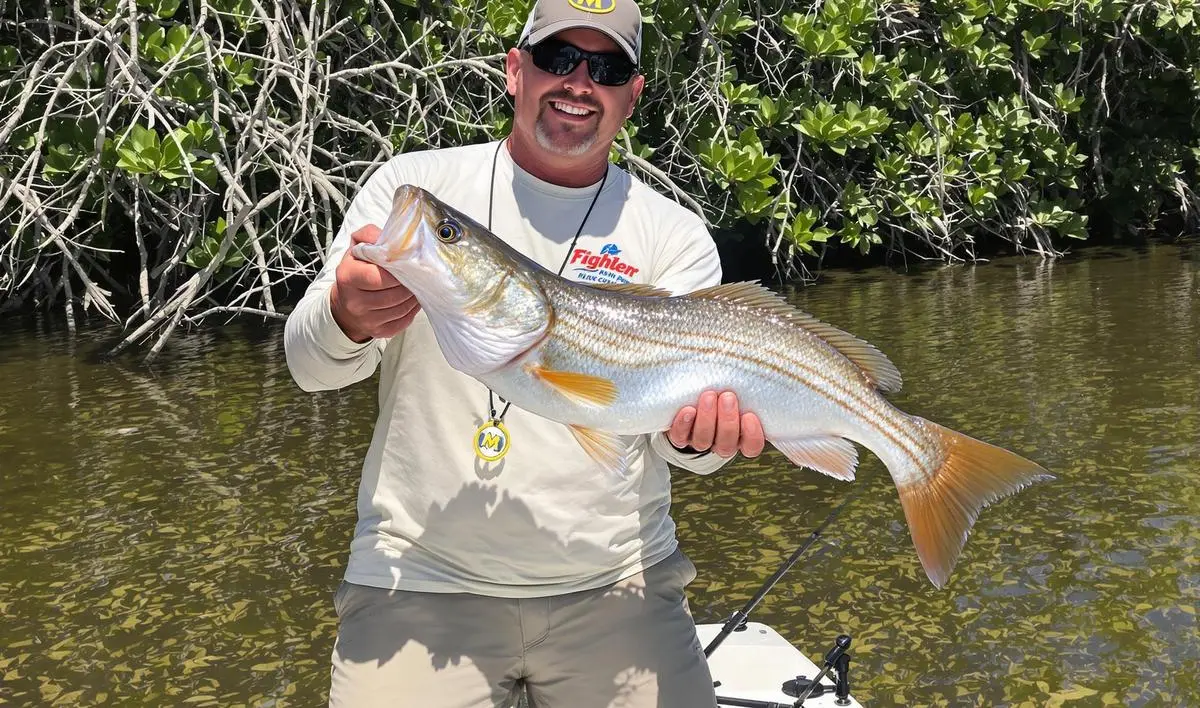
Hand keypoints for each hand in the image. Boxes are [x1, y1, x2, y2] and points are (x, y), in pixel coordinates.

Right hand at [329, 225, 420, 342]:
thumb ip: (370, 235)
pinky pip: (404, 320)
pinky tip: (411, 299)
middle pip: (394, 294)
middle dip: (409, 283)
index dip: (397, 271)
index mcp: (347, 277)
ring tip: (414, 285)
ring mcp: (367, 320)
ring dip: (414, 295)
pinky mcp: (379, 332)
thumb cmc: (356, 271)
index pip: (378, 276)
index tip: (406, 264)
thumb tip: (393, 235)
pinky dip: (412, 309)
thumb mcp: (356, 247)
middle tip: (416, 274)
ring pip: (402, 308)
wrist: (345, 303)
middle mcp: (354, 301)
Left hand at [667, 390, 764, 458]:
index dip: (752, 436)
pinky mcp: (680, 436)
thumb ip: (750, 381)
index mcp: (741, 435)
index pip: (752, 447)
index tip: (750, 415)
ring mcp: (700, 440)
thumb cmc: (724, 384)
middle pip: (726, 445)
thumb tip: (767, 358)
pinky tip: (688, 410)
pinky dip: (683, 425)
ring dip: (707, 419)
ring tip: (709, 395)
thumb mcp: (739, 383)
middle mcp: (721, 442)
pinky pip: (679, 438)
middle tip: (728, 396)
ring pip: (704, 441)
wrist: (690, 390)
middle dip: (728, 421)